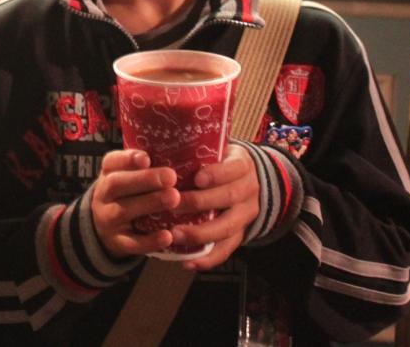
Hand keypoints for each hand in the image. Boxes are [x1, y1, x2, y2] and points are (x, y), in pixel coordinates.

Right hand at [89, 149, 178, 257]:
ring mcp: (108, 220)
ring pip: (124, 211)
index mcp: (108, 174)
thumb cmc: (128, 194)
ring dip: (150, 204)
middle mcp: (104, 195)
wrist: (105, 228)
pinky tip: (168, 236)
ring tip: (174, 198)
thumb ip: (145, 166)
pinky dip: (150, 241)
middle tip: (171, 176)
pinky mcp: (117, 242)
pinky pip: (132, 243)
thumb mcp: (128, 176)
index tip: (147, 158)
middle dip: (144, 180)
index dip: (128, 159)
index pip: (112, 162)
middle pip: (117, 184)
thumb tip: (181, 150)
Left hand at [173, 143, 260, 270]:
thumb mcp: (220, 150)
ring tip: (175, 236)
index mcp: (242, 166)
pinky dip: (208, 259)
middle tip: (173, 206)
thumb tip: (155, 145)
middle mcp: (248, 191)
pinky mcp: (241, 234)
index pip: (233, 169)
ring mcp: (246, 215)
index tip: (197, 177)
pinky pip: (227, 250)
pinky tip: (188, 263)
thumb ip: (197, 150)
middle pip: (228, 198)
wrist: (253, 180)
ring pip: (227, 228)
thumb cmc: (223, 162)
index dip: (217, 174)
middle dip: (200, 203)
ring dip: (200, 234)